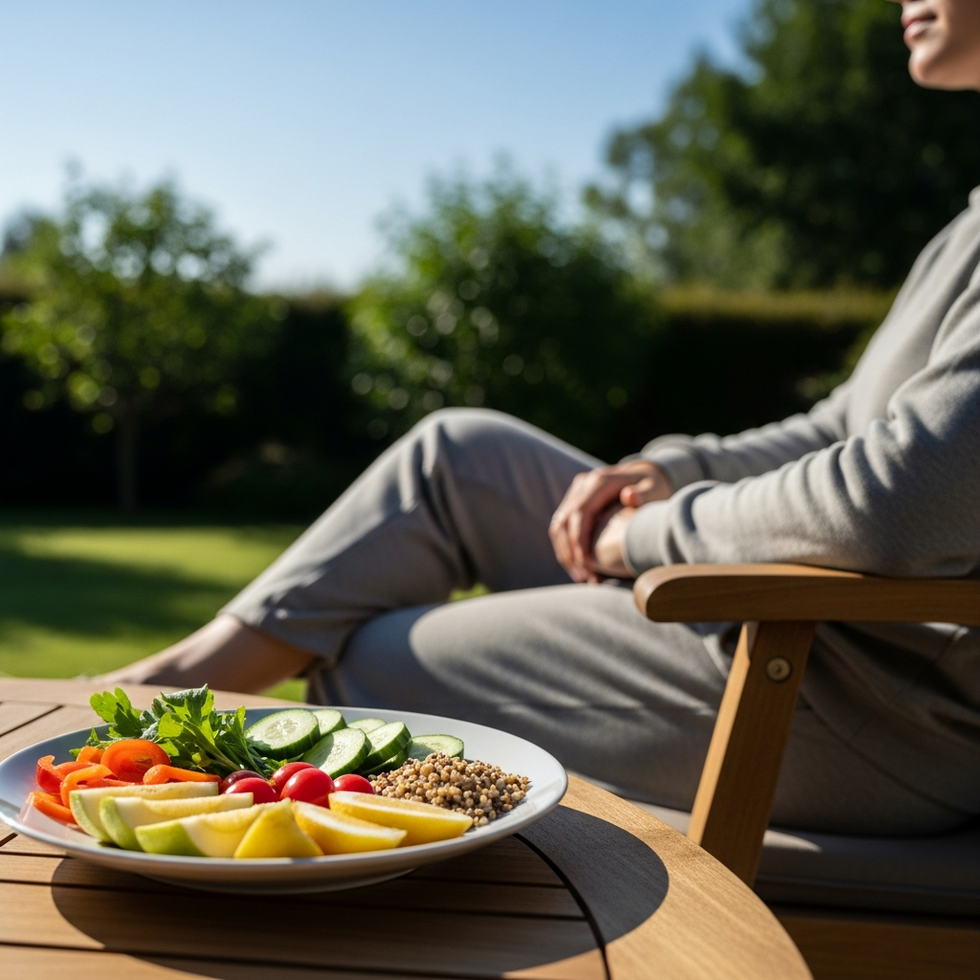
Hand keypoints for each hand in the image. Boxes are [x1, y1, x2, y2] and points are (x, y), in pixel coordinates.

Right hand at [549, 460, 671, 581]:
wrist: (646, 476)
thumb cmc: (654, 487)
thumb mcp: (655, 489)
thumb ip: (645, 495)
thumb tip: (630, 496)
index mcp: (599, 482)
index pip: (580, 512)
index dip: (579, 540)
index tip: (586, 564)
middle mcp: (583, 485)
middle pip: (564, 521)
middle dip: (571, 552)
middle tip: (584, 577)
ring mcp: (576, 493)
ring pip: (559, 526)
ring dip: (566, 554)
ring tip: (582, 577)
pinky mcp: (574, 503)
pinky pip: (562, 528)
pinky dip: (567, 549)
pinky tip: (580, 568)